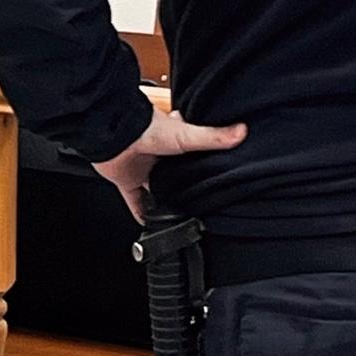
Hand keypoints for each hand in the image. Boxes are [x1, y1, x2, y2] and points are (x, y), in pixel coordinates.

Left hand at [94, 109, 248, 222]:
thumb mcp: (187, 135)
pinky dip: (142, 214)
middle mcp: (157, 156)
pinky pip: (135, 202)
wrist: (113, 135)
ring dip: (163, 201)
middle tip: (198, 201)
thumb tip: (242, 131)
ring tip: (179, 216)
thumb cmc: (147, 129)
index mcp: (172, 141)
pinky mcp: (127, 180)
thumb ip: (213, 137)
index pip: (191, 152)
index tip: (213, 174)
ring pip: (155, 189)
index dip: (200, 162)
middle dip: (182, 185)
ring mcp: (142, 169)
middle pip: (173, 173)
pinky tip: (150, 225)